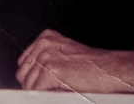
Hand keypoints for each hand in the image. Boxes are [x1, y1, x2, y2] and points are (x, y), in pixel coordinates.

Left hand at [16, 30, 133, 93]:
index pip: (24, 62)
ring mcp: (46, 56)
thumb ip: (46, 59)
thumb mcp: (64, 54)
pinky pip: (37, 91)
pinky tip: (60, 91)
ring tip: (57, 90)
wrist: (111, 70)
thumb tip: (29, 76)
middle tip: (50, 89)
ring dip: (41, 91)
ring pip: (28, 84)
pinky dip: (46, 96)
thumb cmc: (93, 66)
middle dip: (34, 84)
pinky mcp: (51, 70)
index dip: (32, 76)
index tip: (40, 83)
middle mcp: (44, 44)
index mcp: (46, 37)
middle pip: (23, 73)